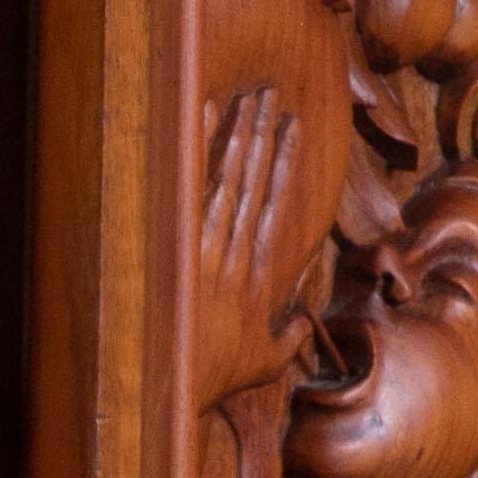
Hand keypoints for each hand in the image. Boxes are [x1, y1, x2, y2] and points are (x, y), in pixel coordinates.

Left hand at [185, 84, 307, 405]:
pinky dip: (196, 157)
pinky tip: (197, 124)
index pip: (276, 205)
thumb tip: (303, 324)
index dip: (285, 163)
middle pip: (255, 181)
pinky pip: (190, 193)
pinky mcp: (180, 247)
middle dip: (262, 134)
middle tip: (268, 92)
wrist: (174, 385)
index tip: (292, 127)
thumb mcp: (264, 362)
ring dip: (236, 136)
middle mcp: (235, 252)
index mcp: (257, 272)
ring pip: (228, 180)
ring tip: (244, 96)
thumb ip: (287, 340)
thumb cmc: (217, 376)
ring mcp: (206, 247)